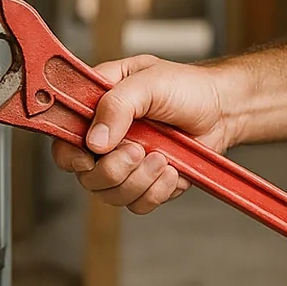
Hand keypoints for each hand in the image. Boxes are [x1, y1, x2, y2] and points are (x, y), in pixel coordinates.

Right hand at [49, 54, 237, 213]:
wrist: (223, 109)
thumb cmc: (187, 87)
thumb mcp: (149, 82)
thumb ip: (117, 105)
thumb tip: (95, 141)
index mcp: (96, 107)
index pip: (63, 138)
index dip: (70, 153)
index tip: (91, 154)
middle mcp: (107, 138)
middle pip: (86, 175)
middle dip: (114, 169)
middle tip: (139, 151)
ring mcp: (126, 162)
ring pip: (111, 194)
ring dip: (139, 180)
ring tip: (163, 157)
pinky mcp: (147, 182)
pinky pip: (138, 203)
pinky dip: (156, 191)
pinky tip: (172, 170)